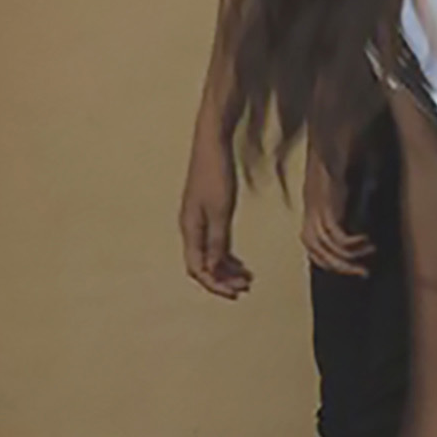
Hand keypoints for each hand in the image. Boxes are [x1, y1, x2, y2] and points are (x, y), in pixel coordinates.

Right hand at [178, 125, 250, 299]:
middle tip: (245, 288)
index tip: (235, 292)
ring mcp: (197, 220)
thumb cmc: (215, 173)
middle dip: (222, 280)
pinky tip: (240, 260)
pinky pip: (213, 243)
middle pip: (202, 265)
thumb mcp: (220, 210)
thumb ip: (216, 240)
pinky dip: (226, 255)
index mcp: (190, 229)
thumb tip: (212, 268)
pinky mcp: (206, 212)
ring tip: (246, 278)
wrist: (211, 143)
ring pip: (208, 255)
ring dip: (225, 269)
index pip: (198, 268)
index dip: (215, 284)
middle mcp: (190, 227)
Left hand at [300, 149, 371, 279]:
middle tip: (361, 273)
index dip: (326, 257)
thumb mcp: (347, 170)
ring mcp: (317, 199)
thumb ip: (351, 190)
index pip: (310, 240)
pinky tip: (365, 240)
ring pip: (323, 244)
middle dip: (337, 266)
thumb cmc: (343, 138)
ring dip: (345, 258)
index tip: (349, 265)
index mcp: (312, 199)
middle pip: (314, 247)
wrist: (334, 116)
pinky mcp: (327, 195)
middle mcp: (311, 202)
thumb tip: (365, 207)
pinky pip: (334, 230)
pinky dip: (349, 242)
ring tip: (366, 259)